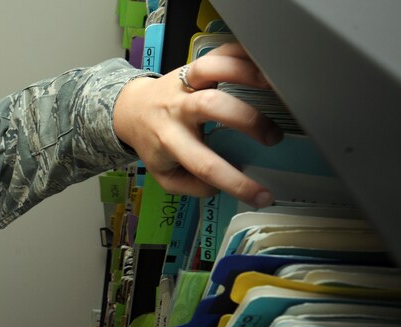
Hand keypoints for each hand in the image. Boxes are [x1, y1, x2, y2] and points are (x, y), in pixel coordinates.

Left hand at [114, 43, 282, 206]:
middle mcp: (176, 109)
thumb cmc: (155, 145)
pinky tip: (263, 62)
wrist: (132, 110)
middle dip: (247, 120)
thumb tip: (220, 187)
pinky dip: (242, 53)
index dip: (236, 183)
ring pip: (210, 68)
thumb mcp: (165, 175)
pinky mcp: (193, 64)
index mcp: (169, 141)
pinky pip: (218, 52)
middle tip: (272, 137)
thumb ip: (191, 186)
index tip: (263, 196)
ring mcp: (184, 82)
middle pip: (210, 106)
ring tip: (272, 86)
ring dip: (243, 73)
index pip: (205, 166)